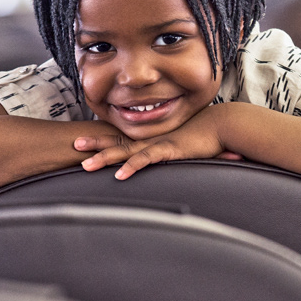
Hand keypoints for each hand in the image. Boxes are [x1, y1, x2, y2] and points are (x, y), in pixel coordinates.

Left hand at [75, 104, 232, 179]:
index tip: (87, 141)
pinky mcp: (170, 150)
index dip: (105, 139)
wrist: (225, 125)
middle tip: (74, 145)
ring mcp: (159, 143)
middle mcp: (152, 139)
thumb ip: (176, 151)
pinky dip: (133, 167)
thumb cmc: (209, 135)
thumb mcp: (186, 145)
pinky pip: (147, 159)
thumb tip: (169, 158)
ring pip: (126, 151)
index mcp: (153, 137)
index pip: (124, 138)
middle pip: (118, 141)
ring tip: (85, 165)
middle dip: (96, 143)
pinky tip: (120, 175)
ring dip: (105, 157)